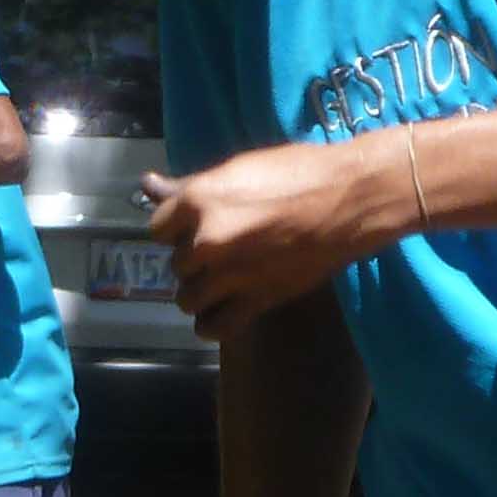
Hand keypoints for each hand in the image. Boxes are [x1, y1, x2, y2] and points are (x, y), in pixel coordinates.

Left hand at [152, 139, 406, 340]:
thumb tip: (147, 183)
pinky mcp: (254, 301)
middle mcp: (204, 241)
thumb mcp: (239, 169)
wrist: (350, 199)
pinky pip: (211, 327)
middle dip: (195, 261)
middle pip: (177, 264)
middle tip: (224, 252)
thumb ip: (192, 186)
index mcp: (197, 201)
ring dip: (202, 292)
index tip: (196, 228)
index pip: (158, 228)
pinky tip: (224, 310)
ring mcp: (228, 275)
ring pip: (188, 298)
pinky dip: (212, 323)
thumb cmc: (298, 173)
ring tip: (225, 281)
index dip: (177, 230)